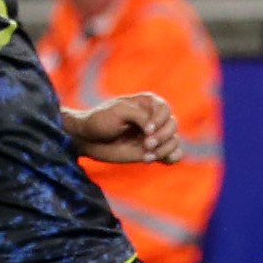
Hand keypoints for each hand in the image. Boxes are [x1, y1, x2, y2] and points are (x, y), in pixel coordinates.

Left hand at [65, 92, 181, 164]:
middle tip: (146, 145)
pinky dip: (171, 157)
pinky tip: (156, 159)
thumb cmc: (100, 120)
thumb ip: (140, 116)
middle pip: (173, 125)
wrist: (88, 140)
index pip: (165, 109)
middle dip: (162, 137)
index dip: (160, 121)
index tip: (147, 130)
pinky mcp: (153, 151)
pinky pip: (174, 154)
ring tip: (147, 156)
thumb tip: (154, 131)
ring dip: (165, 150)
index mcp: (147, 103)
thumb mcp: (119, 112)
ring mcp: (154, 136)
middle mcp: (154, 119)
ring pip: (174, 141)